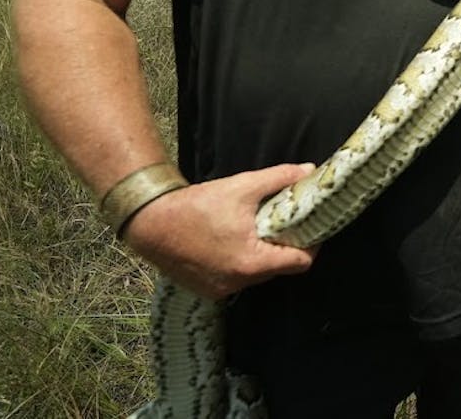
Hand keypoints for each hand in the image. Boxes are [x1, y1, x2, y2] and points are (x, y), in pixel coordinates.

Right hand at [121, 162, 318, 298]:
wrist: (150, 221)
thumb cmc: (198, 205)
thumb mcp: (243, 186)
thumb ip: (280, 178)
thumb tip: (309, 169)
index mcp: (251, 262)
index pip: (300, 263)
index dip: (311, 245)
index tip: (310, 227)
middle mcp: (238, 283)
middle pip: (279, 268)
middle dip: (285, 247)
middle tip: (284, 224)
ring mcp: (220, 290)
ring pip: (257, 274)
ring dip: (262, 255)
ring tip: (257, 230)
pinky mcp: (206, 290)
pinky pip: (236, 278)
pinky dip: (241, 263)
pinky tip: (233, 241)